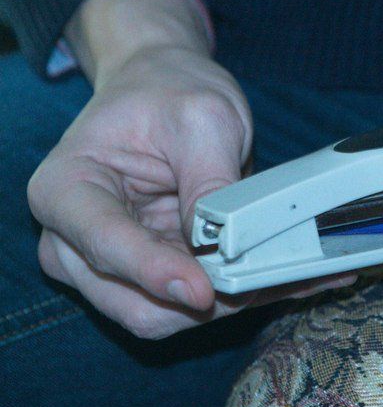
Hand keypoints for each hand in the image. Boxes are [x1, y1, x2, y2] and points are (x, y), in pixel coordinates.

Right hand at [27, 0, 353, 338]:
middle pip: (135, 304)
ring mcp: (111, 268)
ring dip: (231, 305)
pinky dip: (243, 297)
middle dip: (203, 303)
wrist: (162, 89)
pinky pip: (195, 307)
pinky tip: (291, 280)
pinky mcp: (153, 278)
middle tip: (267, 279)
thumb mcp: (201, 118)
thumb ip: (208, 182)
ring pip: (169, 317)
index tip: (203, 290)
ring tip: (293, 276)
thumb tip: (220, 248)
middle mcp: (74, 243)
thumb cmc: (168, 93)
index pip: (106, 246)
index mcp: (65, 192)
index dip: (155, 274)